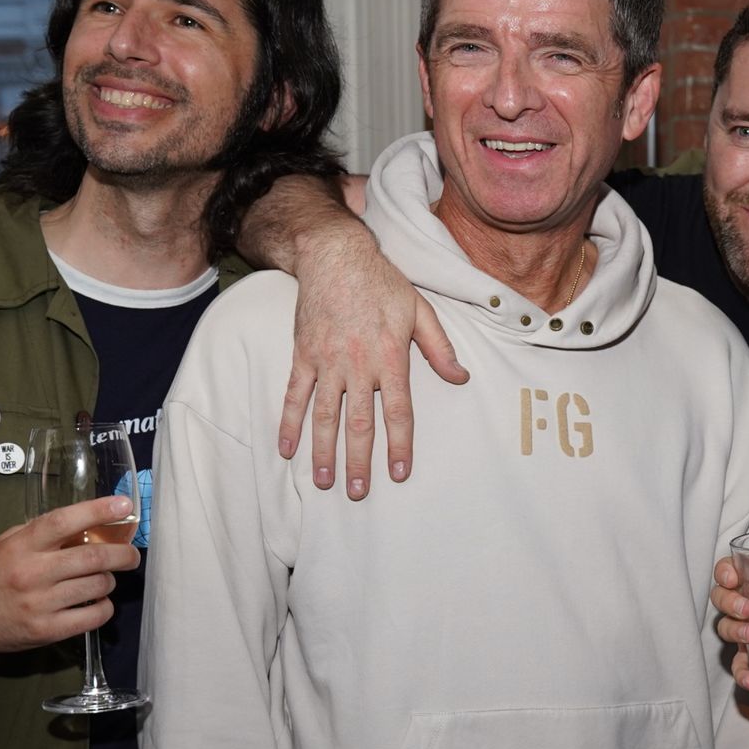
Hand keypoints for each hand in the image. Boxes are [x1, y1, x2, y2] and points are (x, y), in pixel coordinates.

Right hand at [0, 495, 139, 658]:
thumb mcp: (4, 543)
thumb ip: (41, 533)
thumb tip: (86, 524)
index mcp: (20, 546)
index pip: (64, 521)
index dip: (98, 511)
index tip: (124, 506)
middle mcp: (31, 573)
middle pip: (93, 558)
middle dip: (123, 554)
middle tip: (131, 554)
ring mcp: (39, 604)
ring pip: (97, 586)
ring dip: (110, 580)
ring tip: (104, 578)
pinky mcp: (45, 631)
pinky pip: (93, 617)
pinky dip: (104, 607)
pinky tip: (97, 602)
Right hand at [277, 221, 467, 498]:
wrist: (335, 256)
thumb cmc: (382, 283)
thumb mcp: (420, 310)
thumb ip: (440, 348)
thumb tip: (461, 377)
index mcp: (390, 357)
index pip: (398, 411)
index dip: (400, 445)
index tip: (400, 473)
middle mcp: (357, 364)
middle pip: (359, 423)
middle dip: (359, 461)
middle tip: (358, 493)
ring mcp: (326, 361)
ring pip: (324, 415)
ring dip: (324, 451)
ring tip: (324, 482)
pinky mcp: (303, 355)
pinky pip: (294, 394)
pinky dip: (289, 423)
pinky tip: (287, 449)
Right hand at [710, 558, 748, 688]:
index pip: (727, 570)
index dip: (724, 572)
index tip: (733, 578)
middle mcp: (743, 603)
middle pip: (721, 598)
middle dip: (730, 602)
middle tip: (748, 608)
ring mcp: (743, 629)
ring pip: (725, 627)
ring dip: (734, 630)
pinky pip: (738, 663)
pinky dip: (742, 672)